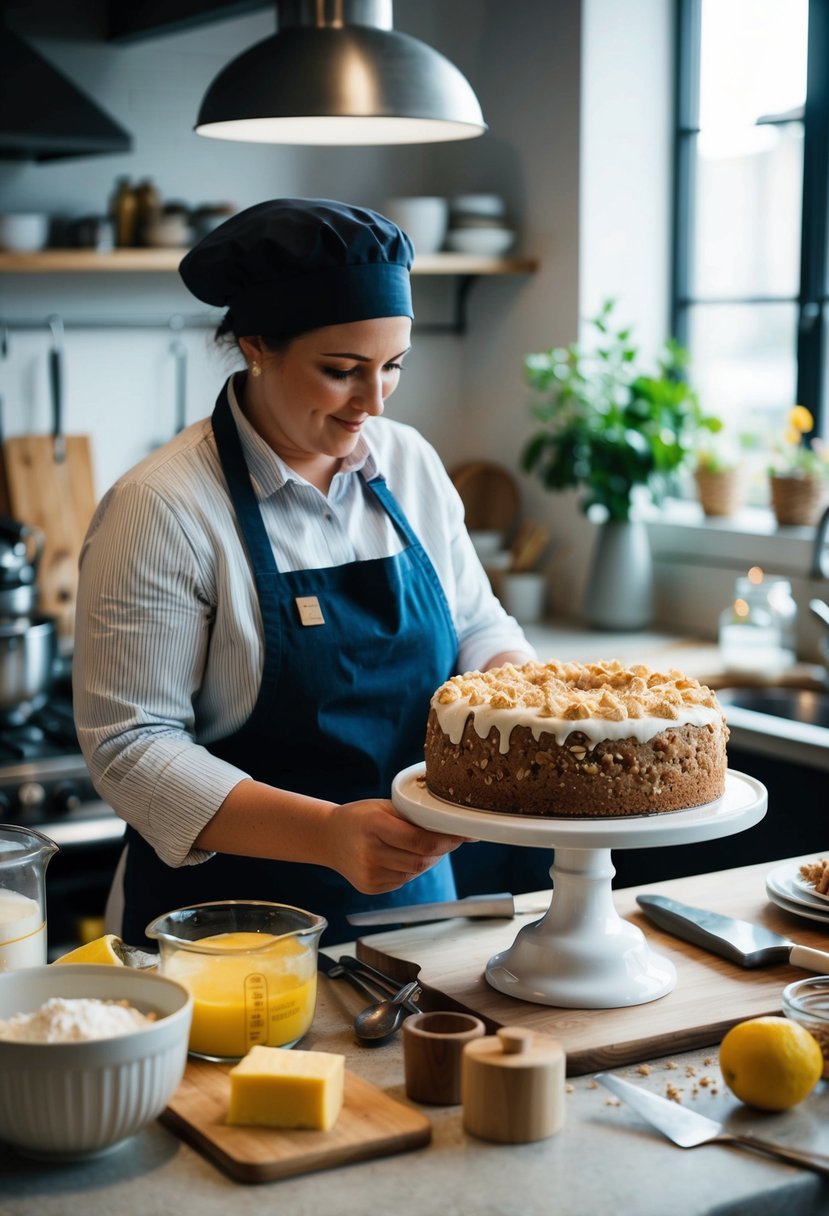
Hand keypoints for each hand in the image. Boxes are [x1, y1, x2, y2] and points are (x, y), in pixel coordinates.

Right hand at [325, 799, 466, 894]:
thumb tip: (454, 827)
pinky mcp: (370, 887)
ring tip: (424, 846)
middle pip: (421, 860)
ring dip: (427, 860)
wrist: (328, 837)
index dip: (446, 841)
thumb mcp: (384, 807)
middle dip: (441, 851)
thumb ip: (414, 817)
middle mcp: (370, 852)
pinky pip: (403, 880)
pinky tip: (404, 857)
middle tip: (449, 840)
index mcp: (374, 825)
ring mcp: (369, 873)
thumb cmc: (361, 817)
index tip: (461, 835)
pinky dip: (411, 870)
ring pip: (415, 872)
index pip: (420, 841)